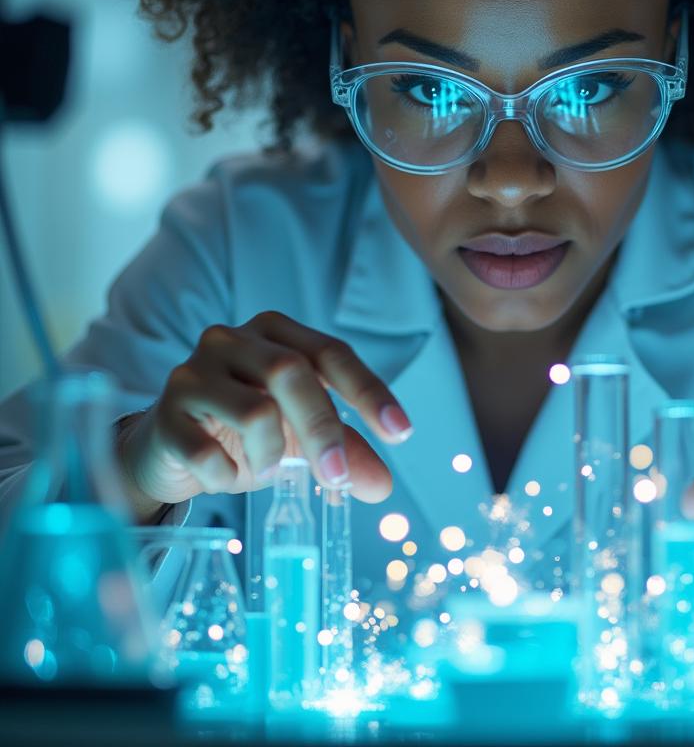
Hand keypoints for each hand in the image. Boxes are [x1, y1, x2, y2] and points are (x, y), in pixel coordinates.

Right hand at [114, 311, 412, 520]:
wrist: (168, 452)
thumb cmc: (241, 434)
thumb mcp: (299, 439)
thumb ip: (344, 453)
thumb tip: (382, 486)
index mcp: (275, 333)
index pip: (331, 352)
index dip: (368, 391)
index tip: (400, 432)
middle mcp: (233, 340)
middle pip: (291, 371)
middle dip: (323, 429)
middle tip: (339, 476)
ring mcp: (194, 372)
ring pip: (254, 409)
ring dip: (271, 454)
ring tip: (268, 470)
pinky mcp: (165, 413)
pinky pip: (205, 449)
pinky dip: (226, 473)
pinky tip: (225, 476)